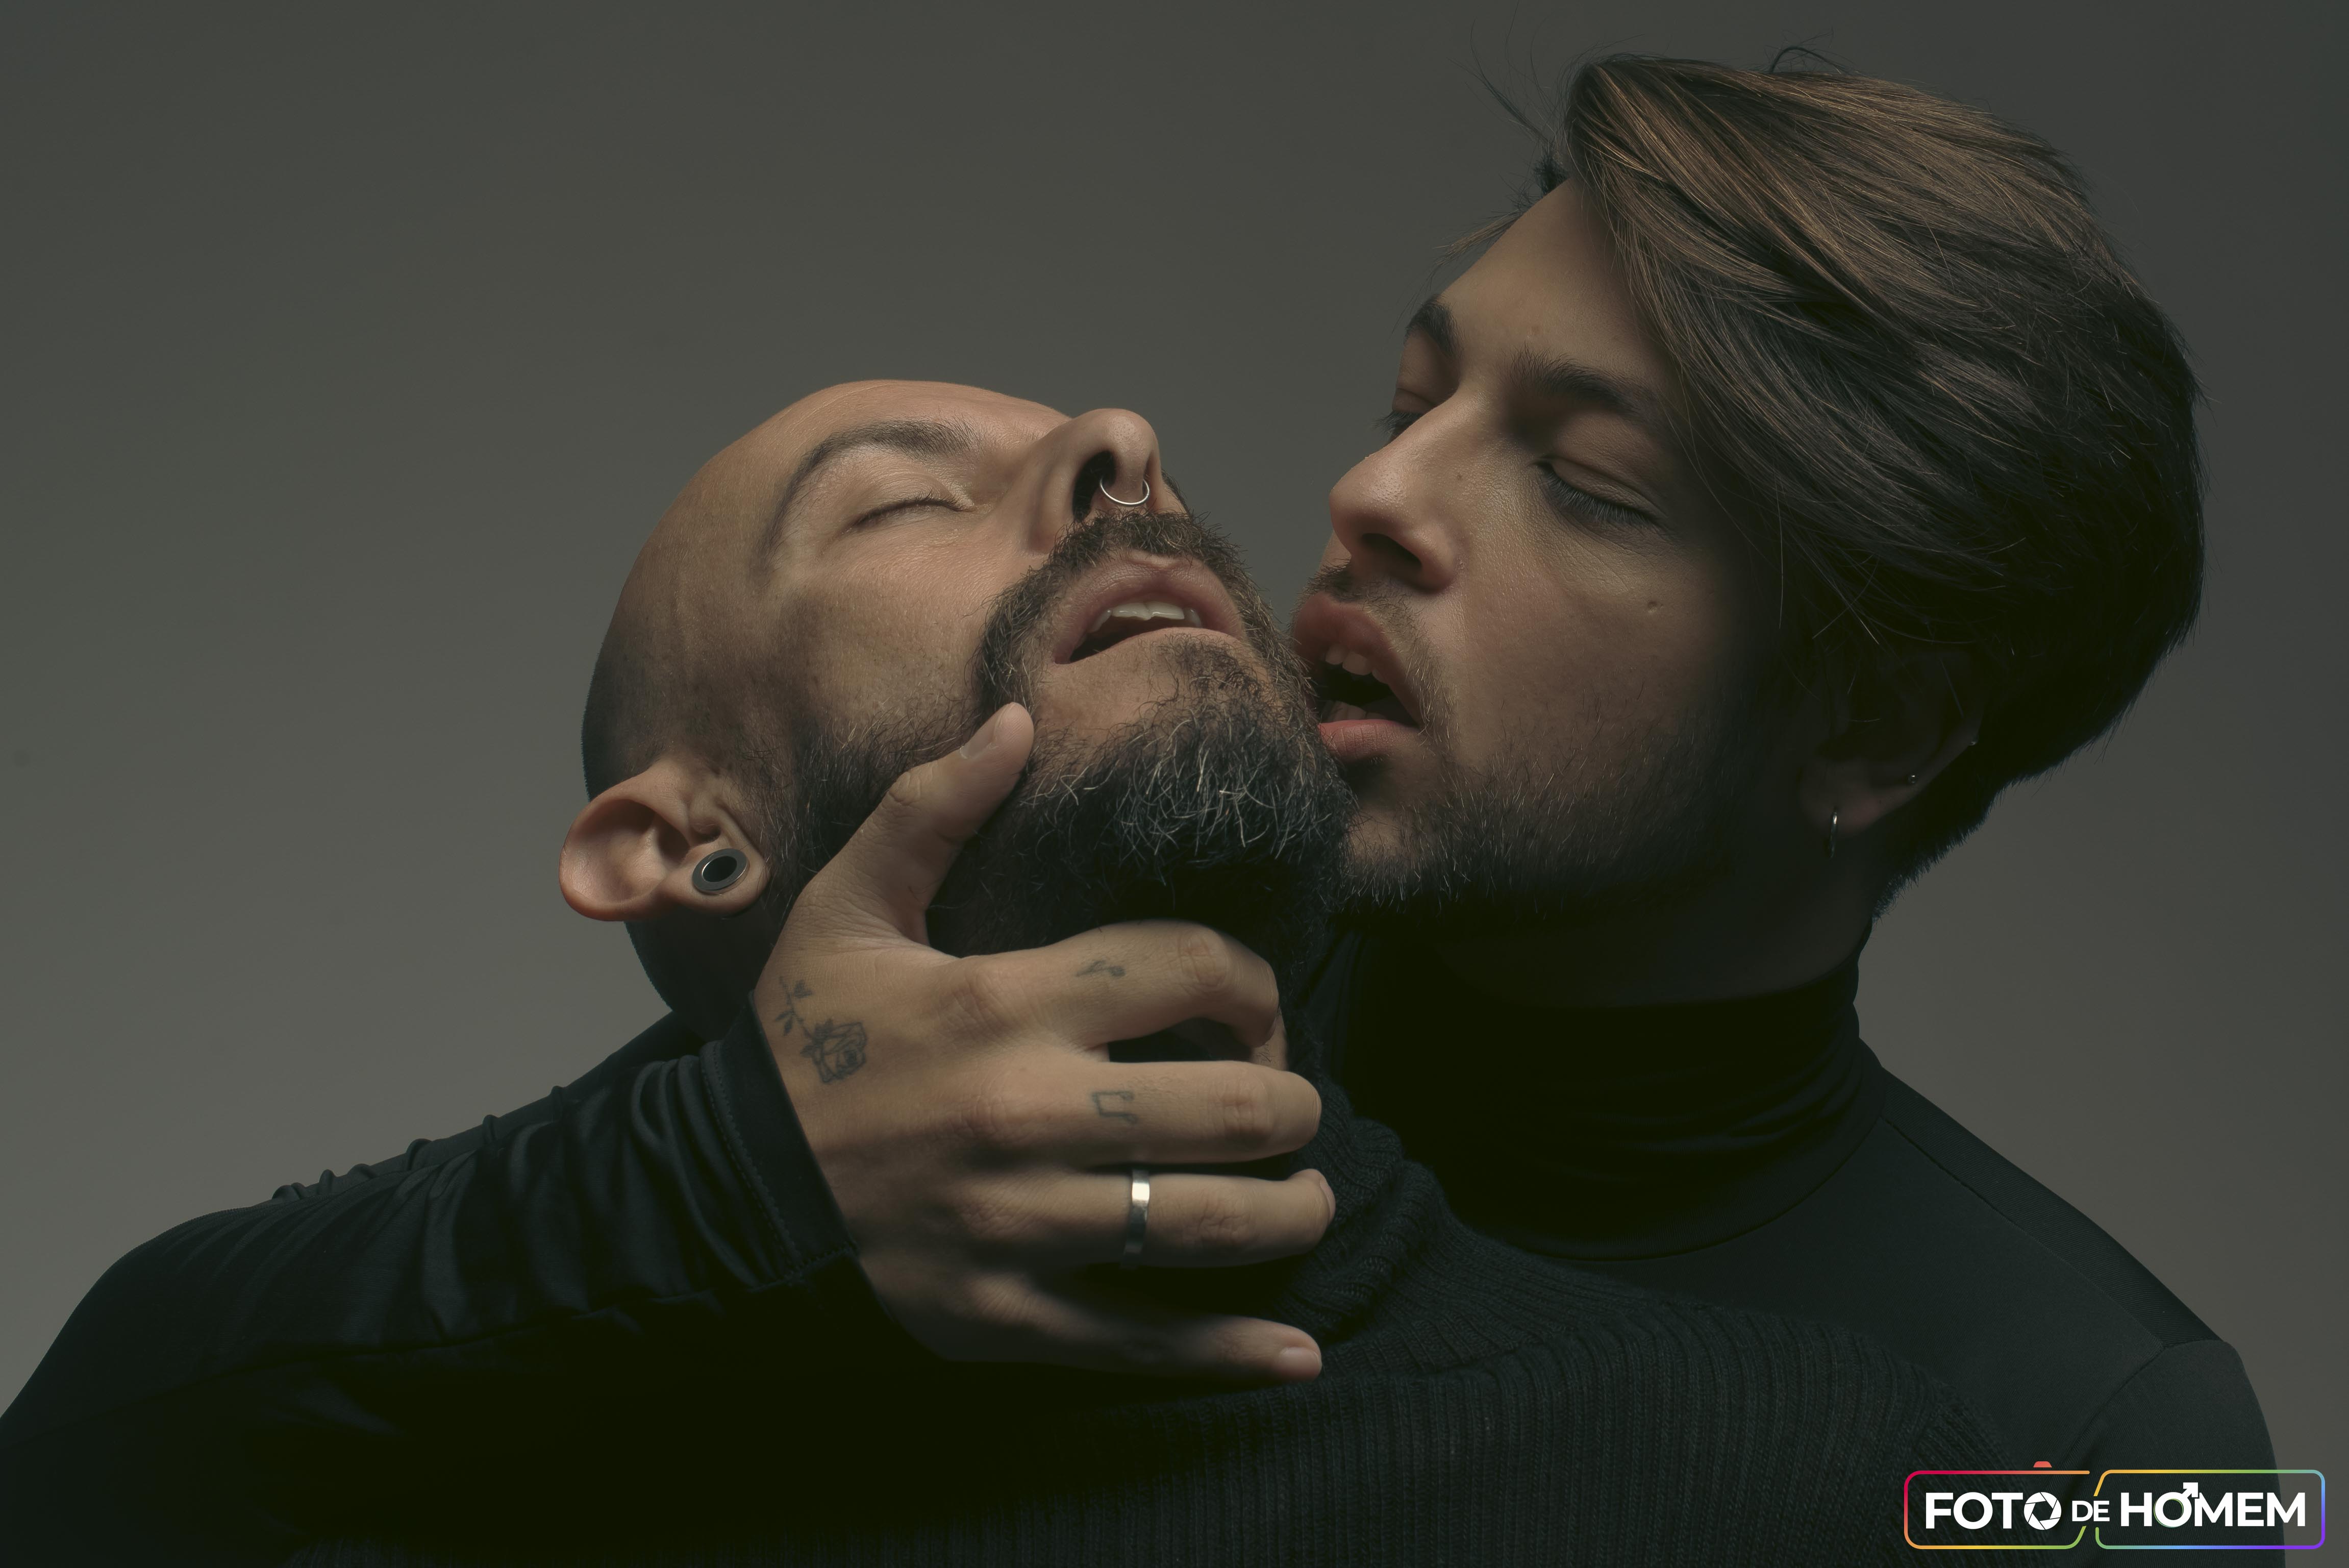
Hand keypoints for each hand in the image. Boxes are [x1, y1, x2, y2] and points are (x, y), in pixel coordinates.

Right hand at [753, 703, 1332, 1382]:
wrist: (716, 1190)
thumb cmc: (800, 1042)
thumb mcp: (848, 905)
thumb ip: (934, 805)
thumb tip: (1020, 717)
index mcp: (1006, 1002)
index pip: (1194, 970)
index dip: (1257, 981)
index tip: (1254, 1004)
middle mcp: (1027, 1113)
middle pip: (1236, 1104)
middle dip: (1295, 1103)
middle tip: (1290, 1105)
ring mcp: (1020, 1224)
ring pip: (1212, 1224)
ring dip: (1292, 1213)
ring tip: (1306, 1197)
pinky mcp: (1004, 1318)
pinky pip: (1144, 1343)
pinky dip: (1232, 1354)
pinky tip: (1295, 1356)